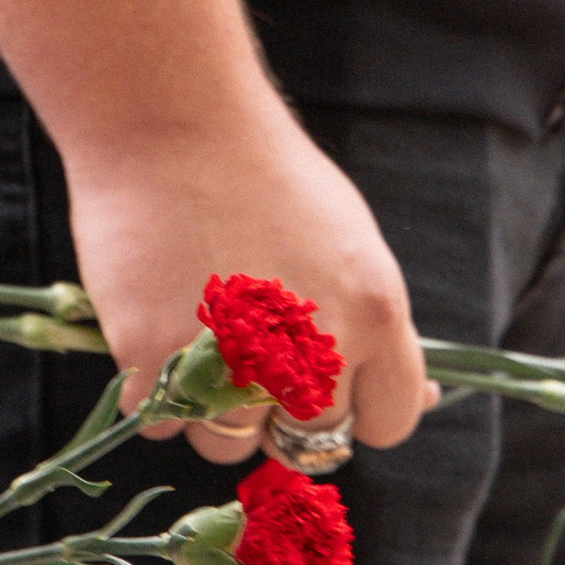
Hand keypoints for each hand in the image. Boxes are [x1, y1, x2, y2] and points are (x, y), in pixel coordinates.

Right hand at [63, 89, 436, 464]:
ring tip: (193, 336)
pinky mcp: (155, 359)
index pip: (388, 422)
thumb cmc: (262, 173)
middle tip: (246, 358)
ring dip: (208, 410)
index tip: (324, 391)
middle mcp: (312, 348)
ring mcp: (232, 361)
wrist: (173, 120)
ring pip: (225, 444)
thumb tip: (413, 396)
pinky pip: (157, 423)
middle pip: (304, 442)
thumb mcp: (349, 242)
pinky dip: (151, 393)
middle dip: (276, 414)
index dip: (353, 411)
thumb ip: (371, 323)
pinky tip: (152, 331)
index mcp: (375, 313)